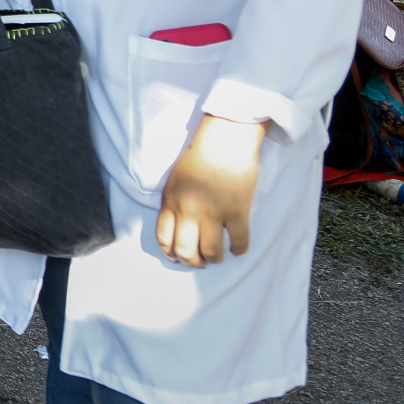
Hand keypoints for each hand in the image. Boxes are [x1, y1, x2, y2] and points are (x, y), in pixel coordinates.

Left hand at [155, 115, 265, 266]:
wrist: (223, 142)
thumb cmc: (198, 158)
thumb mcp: (174, 181)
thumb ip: (173, 204)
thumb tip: (176, 229)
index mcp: (171, 202)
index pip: (164, 238)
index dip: (171, 253)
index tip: (177, 257)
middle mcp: (189, 210)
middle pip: (185, 251)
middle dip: (192, 262)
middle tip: (200, 261)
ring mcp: (213, 212)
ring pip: (210, 251)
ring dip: (214, 259)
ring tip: (217, 256)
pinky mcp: (237, 212)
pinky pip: (239, 242)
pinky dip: (239, 250)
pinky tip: (237, 249)